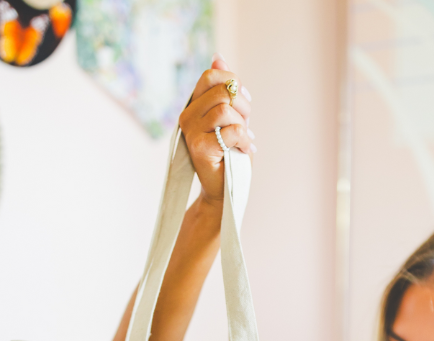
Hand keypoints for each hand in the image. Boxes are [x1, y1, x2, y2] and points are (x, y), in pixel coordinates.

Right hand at [179, 54, 253, 205]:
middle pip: (221, 91)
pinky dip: (244, 140)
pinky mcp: (200, 148)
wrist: (223, 190)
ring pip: (226, 109)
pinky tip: (243, 150)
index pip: (210, 77)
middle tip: (246, 124)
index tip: (242, 101)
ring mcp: (191, 132)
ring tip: (243, 140)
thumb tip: (218, 57)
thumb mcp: (230, 117)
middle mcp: (187, 116)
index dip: (232, 82)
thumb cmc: (229, 154)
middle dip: (242, 106)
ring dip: (243, 125)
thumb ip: (224, 90)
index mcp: (193, 106)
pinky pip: (232, 130)